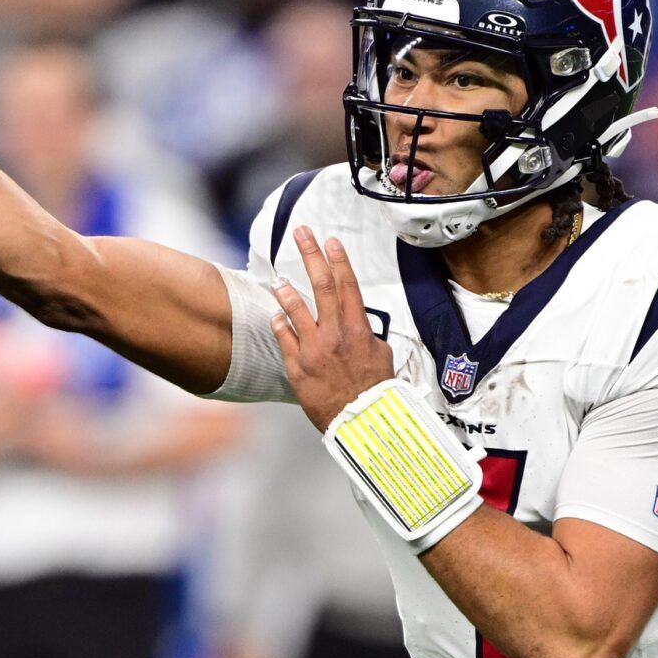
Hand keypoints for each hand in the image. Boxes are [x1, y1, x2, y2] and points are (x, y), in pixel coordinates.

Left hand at [271, 226, 394, 430]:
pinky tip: (276, 314)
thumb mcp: (382, 357)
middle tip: (302, 234)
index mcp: (358, 330)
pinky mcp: (296, 367)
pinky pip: (284, 338)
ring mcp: (313, 350)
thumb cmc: (375, 392)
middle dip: (311, 255)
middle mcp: (334, 334)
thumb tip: (361, 328)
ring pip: (295, 310)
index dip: (338, 260)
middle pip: (321, 286)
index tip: (331, 242)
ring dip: (286, 290)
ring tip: (278, 278)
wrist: (361, 423)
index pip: (347, 286)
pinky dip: (279, 323)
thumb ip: (368, 337)